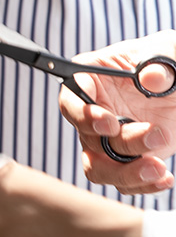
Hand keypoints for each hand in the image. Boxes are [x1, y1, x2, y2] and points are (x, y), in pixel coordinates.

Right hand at [59, 31, 175, 193]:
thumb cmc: (166, 60)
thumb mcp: (167, 52)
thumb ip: (160, 63)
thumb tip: (151, 79)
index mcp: (90, 78)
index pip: (71, 100)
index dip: (84, 116)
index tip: (110, 124)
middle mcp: (92, 112)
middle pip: (86, 140)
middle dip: (117, 147)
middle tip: (153, 138)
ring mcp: (106, 139)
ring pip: (99, 168)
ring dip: (127, 173)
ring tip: (159, 168)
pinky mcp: (126, 158)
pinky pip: (124, 181)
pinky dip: (144, 184)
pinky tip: (165, 177)